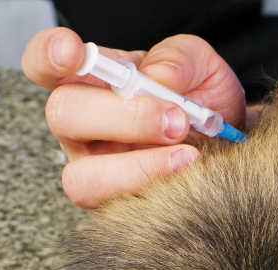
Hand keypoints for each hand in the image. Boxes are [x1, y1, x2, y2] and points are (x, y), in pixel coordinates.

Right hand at [22, 27, 245, 207]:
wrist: (231, 143)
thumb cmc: (204, 100)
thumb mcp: (202, 67)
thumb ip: (180, 58)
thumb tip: (159, 76)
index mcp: (93, 81)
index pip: (46, 63)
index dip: (48, 55)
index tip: (73, 52)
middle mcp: (84, 126)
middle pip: (64, 115)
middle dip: (123, 117)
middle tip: (177, 121)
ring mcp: (96, 170)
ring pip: (83, 177)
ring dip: (137, 167)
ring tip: (189, 155)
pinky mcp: (118, 206)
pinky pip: (118, 209)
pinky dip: (157, 191)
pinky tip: (191, 176)